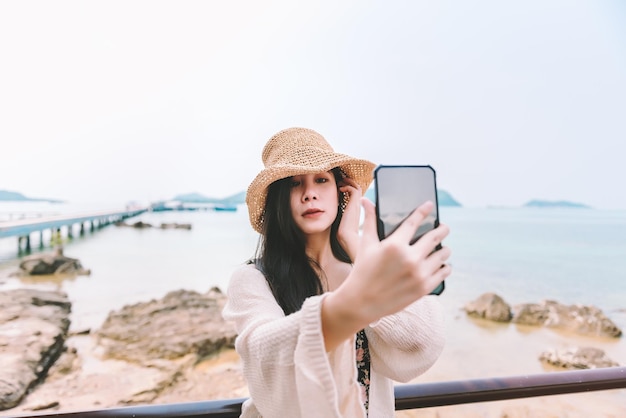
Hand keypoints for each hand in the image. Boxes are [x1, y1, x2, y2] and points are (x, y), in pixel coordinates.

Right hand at [322, 198, 451, 349]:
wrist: (362, 302)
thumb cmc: (362, 270)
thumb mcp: (366, 245)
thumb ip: (369, 221)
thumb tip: (367, 200)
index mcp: (394, 245)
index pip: (414, 222)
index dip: (423, 211)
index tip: (429, 205)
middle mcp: (409, 258)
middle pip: (435, 237)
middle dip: (442, 229)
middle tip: (444, 227)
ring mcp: (419, 274)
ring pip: (442, 255)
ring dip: (444, 249)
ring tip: (443, 248)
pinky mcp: (424, 288)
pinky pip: (443, 272)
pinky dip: (444, 267)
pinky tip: (442, 265)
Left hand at [337, 177, 362, 261]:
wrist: (346, 238)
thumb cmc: (342, 233)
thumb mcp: (340, 221)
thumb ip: (338, 216)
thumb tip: (328, 212)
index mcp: (354, 209)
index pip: (355, 195)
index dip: (349, 189)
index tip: (340, 187)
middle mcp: (357, 206)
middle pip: (357, 189)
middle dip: (349, 183)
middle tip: (340, 181)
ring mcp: (356, 205)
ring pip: (357, 187)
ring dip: (348, 182)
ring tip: (340, 182)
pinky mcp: (354, 204)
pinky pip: (354, 190)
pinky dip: (348, 186)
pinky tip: (340, 189)